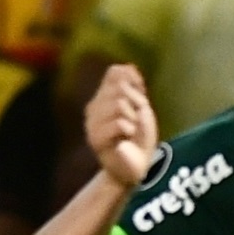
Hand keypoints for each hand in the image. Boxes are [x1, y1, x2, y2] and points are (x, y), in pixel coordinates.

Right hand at [84, 63, 160, 189]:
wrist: (136, 167)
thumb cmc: (139, 138)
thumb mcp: (141, 108)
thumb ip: (134, 87)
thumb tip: (128, 66)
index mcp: (103, 96)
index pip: (115, 73)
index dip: (133, 81)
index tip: (140, 99)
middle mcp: (94, 107)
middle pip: (119, 87)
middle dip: (136, 103)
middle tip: (135, 120)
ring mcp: (92, 122)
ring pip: (119, 104)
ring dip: (133, 118)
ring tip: (131, 130)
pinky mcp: (96, 138)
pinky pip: (119, 122)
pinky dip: (130, 129)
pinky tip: (127, 138)